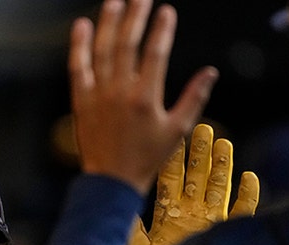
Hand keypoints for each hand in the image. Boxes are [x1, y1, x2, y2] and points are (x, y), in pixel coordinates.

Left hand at [68, 0, 217, 194]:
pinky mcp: (81, 101)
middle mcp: (120, 92)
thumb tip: (210, 72)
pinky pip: (78, 67)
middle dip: (135, 16)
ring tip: (115, 1)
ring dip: (108, 22)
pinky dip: (78, 45)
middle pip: (127, 44)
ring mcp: (97, 95)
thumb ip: (194, 98)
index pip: (155, 54)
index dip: (161, 30)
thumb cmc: (146, 158)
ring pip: (102, 50)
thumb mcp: (177, 131)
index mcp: (145, 98)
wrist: (111, 182)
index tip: (166, 10)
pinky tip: (81, 24)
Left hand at [125, 124, 259, 244]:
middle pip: (198, 177)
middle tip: (204, 129)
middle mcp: (191, 215)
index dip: (175, 159)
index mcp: (170, 215)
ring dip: (222, 167)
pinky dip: (248, 196)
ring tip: (223, 143)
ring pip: (219, 189)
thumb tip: (127, 208)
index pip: (172, 180)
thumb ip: (134, 230)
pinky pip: (242, 212)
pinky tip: (249, 178)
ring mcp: (210, 223)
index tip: (176, 138)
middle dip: (201, 154)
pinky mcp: (227, 234)